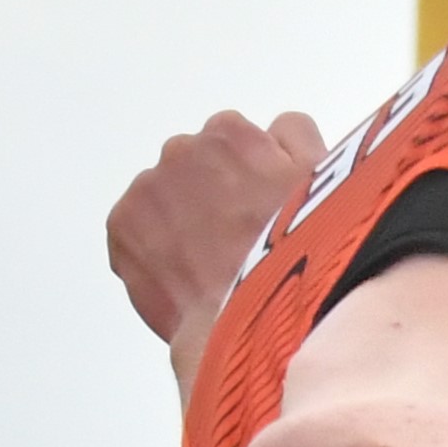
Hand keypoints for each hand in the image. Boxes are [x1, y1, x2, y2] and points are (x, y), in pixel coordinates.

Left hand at [108, 110, 325, 379]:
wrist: (256, 315)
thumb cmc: (298, 250)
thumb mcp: (326, 178)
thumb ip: (296, 136)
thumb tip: (277, 131)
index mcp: (229, 133)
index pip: (232, 144)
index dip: (248, 179)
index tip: (258, 208)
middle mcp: (181, 151)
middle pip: (193, 168)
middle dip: (209, 195)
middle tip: (235, 240)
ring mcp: (146, 190)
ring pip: (162, 199)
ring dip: (179, 221)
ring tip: (209, 264)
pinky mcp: (121, 229)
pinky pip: (133, 231)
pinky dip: (151, 250)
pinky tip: (182, 276)